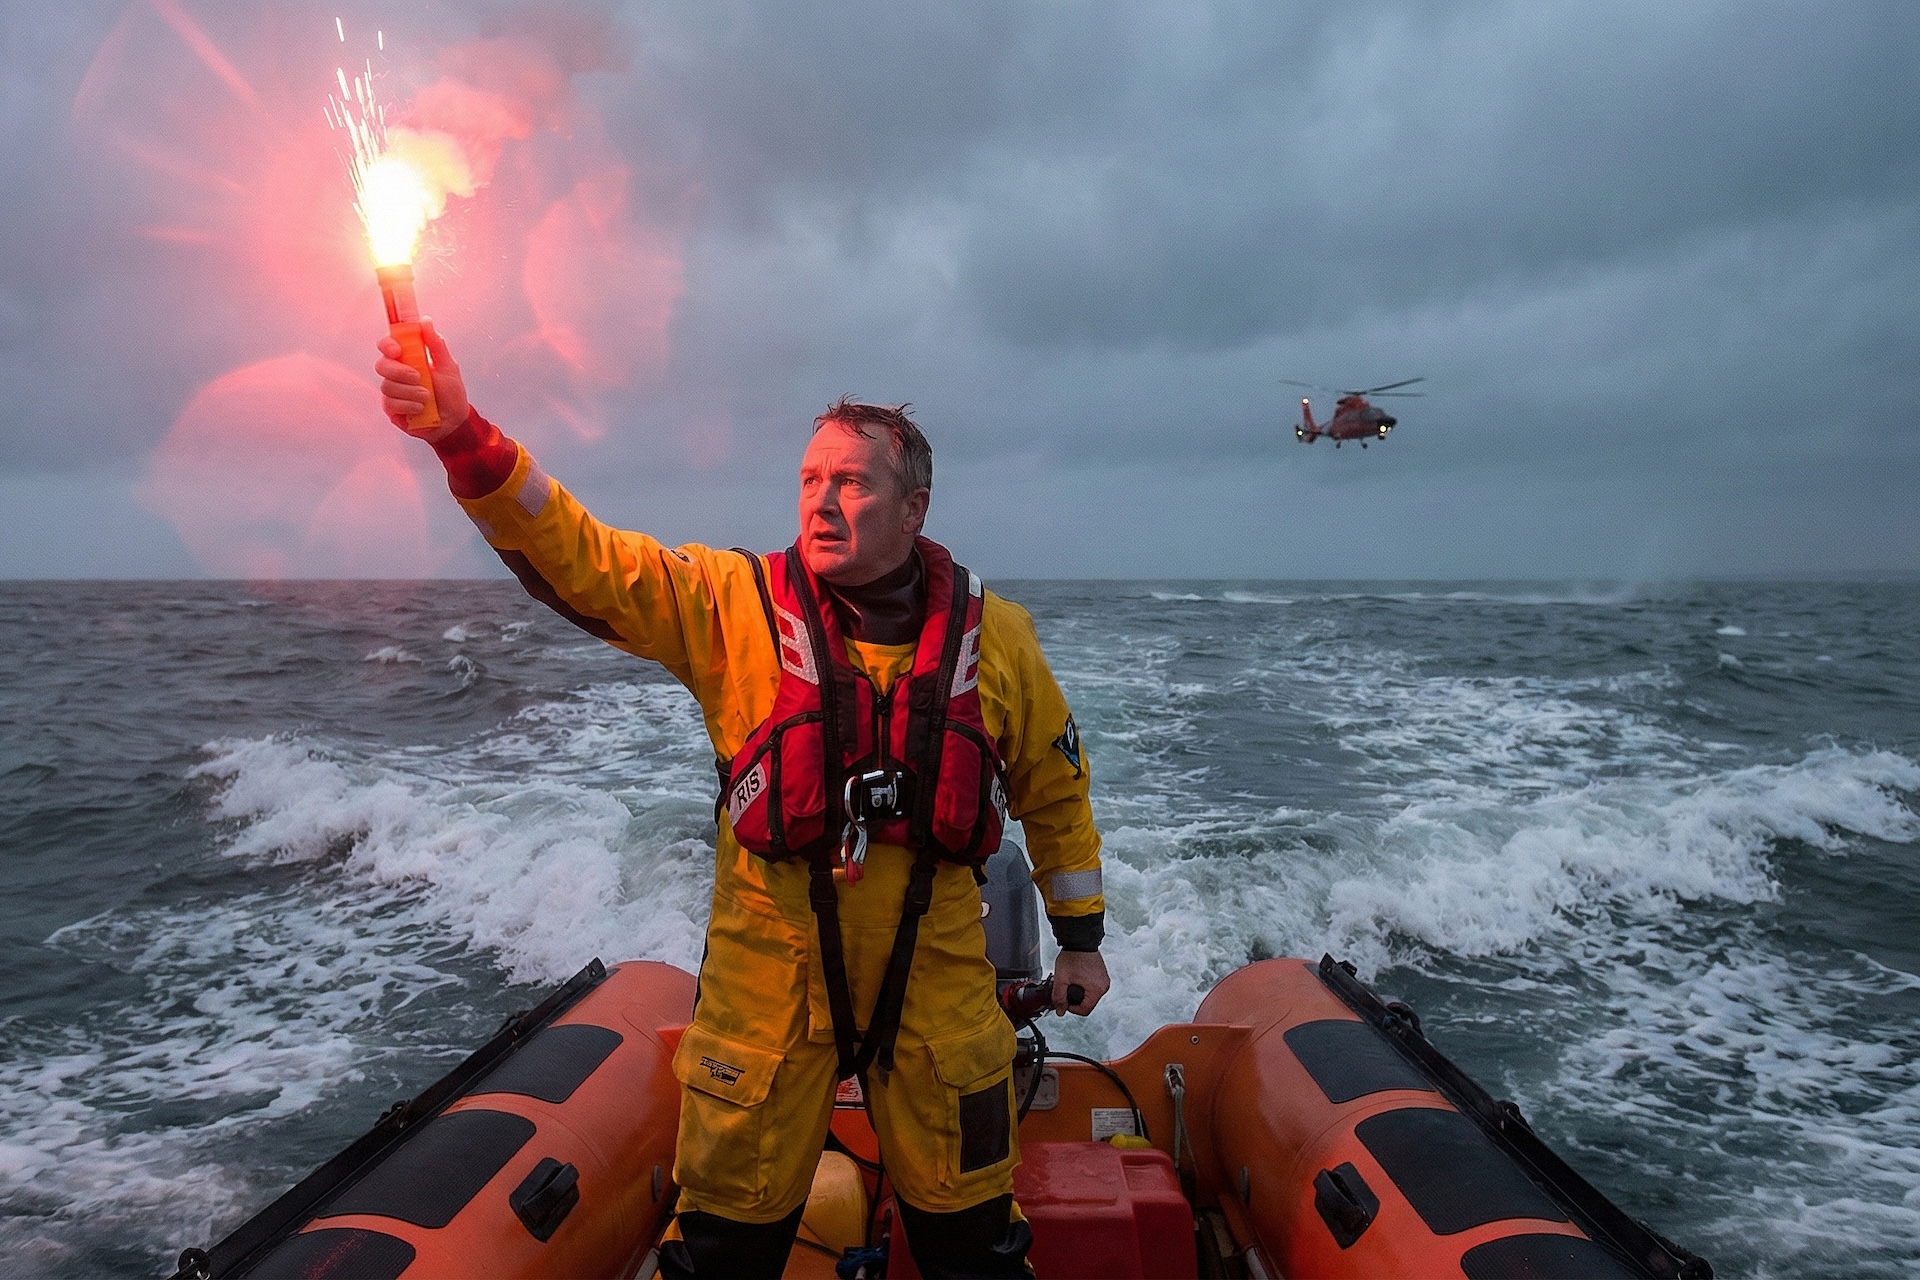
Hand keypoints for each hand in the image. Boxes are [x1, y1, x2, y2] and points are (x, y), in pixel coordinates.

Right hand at [375, 317, 468, 440]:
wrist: (454, 421)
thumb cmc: (451, 393)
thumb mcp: (448, 366)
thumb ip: (436, 344)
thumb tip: (425, 321)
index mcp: (408, 359)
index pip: (387, 346)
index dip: (387, 345)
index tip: (397, 350)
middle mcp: (396, 373)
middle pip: (381, 365)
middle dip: (400, 372)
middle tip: (418, 377)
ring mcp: (392, 391)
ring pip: (387, 386)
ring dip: (411, 392)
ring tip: (427, 398)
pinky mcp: (392, 409)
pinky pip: (390, 403)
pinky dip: (408, 405)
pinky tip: (420, 408)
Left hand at [1052, 949, 1109, 1015]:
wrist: (1080, 940)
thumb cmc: (1073, 955)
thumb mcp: (1061, 978)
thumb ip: (1059, 997)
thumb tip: (1060, 1010)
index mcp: (1097, 989)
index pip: (1085, 1010)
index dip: (1072, 1009)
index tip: (1064, 1002)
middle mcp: (1104, 986)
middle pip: (1088, 1003)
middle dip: (1075, 999)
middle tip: (1066, 990)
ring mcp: (1104, 980)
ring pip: (1090, 996)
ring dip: (1079, 992)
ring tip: (1071, 982)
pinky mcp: (1102, 975)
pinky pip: (1093, 987)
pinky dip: (1084, 986)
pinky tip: (1077, 978)